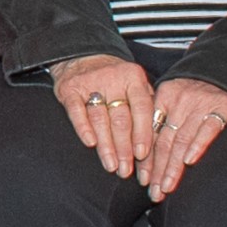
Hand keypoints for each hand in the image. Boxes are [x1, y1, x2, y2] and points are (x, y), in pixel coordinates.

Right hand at [51, 54, 155, 180]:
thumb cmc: (113, 78)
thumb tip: (157, 142)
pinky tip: (90, 143)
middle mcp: (114, 79)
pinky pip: (77, 111)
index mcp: (134, 78)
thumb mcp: (134, 85)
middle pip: (121, 119)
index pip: (142, 108)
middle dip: (124, 148)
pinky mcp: (70, 88)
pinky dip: (84, 128)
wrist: (81, 57)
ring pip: (101, 119)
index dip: (143, 133)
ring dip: (106, 145)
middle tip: (125, 169)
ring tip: (110, 165)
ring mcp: (90, 83)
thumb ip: (146, 106)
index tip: (142, 155)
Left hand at [140, 76, 226, 199]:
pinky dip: (197, 146)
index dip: (146, 158)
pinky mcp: (221, 108)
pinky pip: (207, 130)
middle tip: (154, 192)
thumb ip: (162, 119)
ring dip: (173, 167)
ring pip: (182, 140)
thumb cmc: (197, 91)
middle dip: (157, 169)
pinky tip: (189, 162)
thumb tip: (143, 154)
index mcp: (164, 97)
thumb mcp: (175, 97)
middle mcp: (179, 101)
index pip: (151, 133)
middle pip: (164, 140)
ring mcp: (200, 104)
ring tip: (167, 187)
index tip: (142, 180)